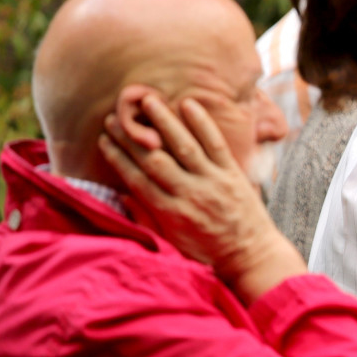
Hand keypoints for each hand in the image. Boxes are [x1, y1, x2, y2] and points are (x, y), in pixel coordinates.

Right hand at [99, 94, 304, 302]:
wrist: (252, 256)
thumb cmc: (210, 254)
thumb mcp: (172, 244)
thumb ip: (148, 220)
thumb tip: (123, 197)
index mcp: (170, 213)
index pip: (137, 179)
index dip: (118, 158)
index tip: (103, 139)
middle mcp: (189, 194)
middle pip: (154, 159)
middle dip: (132, 137)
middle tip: (114, 116)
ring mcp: (213, 181)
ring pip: (184, 146)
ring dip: (164, 122)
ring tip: (147, 100)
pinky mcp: (233, 174)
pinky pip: (216, 145)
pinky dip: (202, 124)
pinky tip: (189, 104)